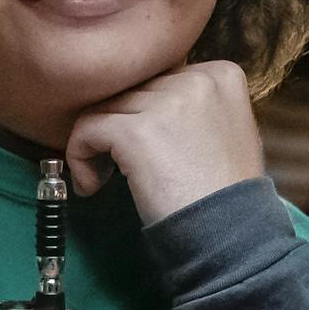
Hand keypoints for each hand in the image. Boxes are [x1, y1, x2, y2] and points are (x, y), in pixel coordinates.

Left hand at [63, 61, 266, 224]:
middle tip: (117, 169)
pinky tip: (92, 186)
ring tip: (105, 180)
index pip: (158, 79)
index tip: (144, 151)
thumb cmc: (224, 193)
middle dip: (117, 129)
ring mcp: (167, 102)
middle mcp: (197, 79)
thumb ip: (192, 106)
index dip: (143, 114)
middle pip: (130, 92)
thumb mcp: (225, 131)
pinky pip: (87, 129)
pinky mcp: (137, 130)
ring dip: (95, 145)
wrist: (228, 235)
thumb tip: (143, 100)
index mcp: (221, 75)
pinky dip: (79, 157)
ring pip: (104, 108)